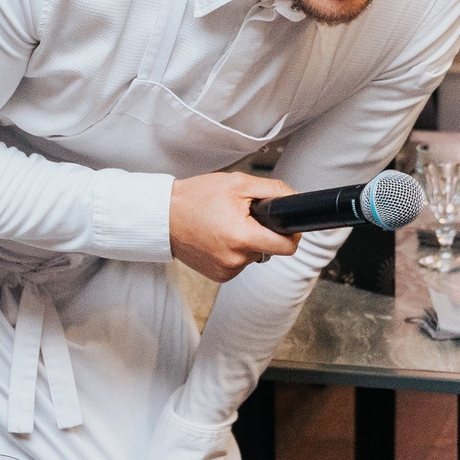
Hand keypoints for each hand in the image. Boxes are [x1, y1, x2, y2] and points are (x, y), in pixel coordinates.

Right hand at [169, 172, 299, 282]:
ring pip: (254, 256)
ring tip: (225, 224)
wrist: (163, 216)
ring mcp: (226, 271)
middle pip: (269, 249)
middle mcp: (235, 260)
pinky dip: (234, 250)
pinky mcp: (218, 276)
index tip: (286, 224)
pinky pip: (239, 262)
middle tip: (242, 215)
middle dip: (262, 232)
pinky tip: (218, 237)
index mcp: (242, 238)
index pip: (286, 247)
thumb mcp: (238, 184)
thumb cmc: (196, 197)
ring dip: (247, 241)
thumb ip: (273, 190)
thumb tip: (296, 199)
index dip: (291, 233)